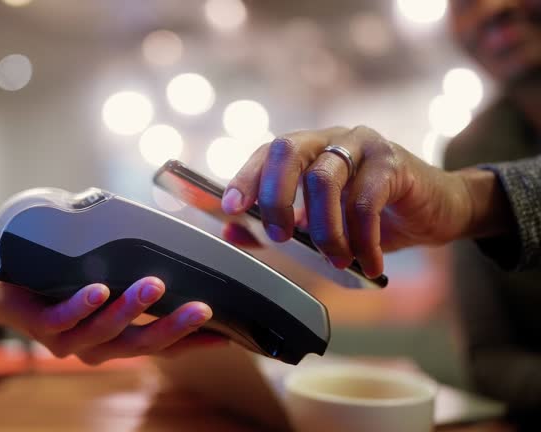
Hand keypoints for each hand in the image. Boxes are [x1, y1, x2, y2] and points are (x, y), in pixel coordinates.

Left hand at [0, 276, 222, 364]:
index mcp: (116, 342)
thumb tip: (177, 253)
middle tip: (203, 309)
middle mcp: (97, 348)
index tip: (225, 335)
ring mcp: (68, 340)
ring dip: (131, 309)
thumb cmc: (66, 284)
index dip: (192, 343)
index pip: (161, 348)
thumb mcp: (107, 281)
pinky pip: (64, 319)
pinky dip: (83, 305)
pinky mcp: (40, 325)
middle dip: (173, 328)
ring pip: (104, 331)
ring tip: (154, 285)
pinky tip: (99, 290)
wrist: (9, 290)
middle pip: (139, 345)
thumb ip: (135, 278)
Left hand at [222, 126, 500, 277]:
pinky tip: (369, 262)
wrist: (438, 209)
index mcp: (309, 147)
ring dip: (324, 230)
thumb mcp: (322, 222)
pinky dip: (362, 239)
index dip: (246, 177)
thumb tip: (232, 232)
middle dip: (276, 196)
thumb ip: (279, 224)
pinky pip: (366, 201)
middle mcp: (332, 138)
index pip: (267, 152)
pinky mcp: (394, 162)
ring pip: (325, 179)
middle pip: (289, 151)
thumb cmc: (375, 214)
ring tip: (336, 260)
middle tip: (279, 237)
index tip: (229, 209)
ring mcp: (364, 145)